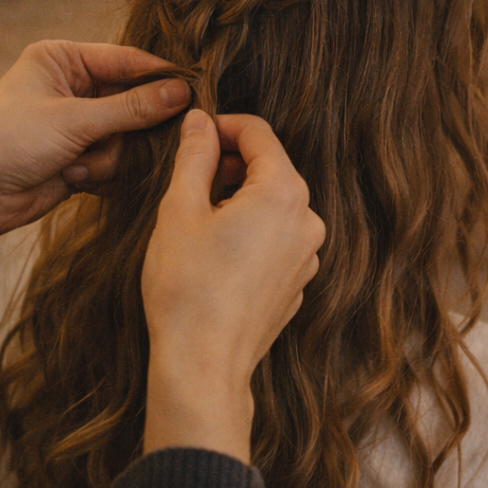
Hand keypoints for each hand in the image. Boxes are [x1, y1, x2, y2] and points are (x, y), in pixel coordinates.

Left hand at [0, 40, 188, 299]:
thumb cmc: (7, 141)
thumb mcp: (74, 120)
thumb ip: (132, 108)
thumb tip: (182, 93)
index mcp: (63, 60)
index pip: (127, 61)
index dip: (159, 78)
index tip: (193, 94)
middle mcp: (72, 88)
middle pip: (132, 102)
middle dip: (127, 130)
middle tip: (121, 143)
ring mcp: (77, 125)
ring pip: (127, 138)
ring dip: (108, 157)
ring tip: (77, 166)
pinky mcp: (80, 158)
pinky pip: (116, 163)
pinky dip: (103, 174)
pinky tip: (76, 180)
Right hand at [141, 110, 325, 463]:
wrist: (203, 365)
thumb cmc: (187, 287)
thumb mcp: (180, 209)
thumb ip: (194, 156)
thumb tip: (200, 122)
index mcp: (283, 193)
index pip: (258, 134)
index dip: (222, 126)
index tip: (194, 134)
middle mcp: (308, 220)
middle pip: (270, 169)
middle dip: (230, 164)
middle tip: (189, 177)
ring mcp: (308, 256)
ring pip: (273, 206)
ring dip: (239, 200)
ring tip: (198, 220)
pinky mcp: (298, 283)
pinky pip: (276, 240)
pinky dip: (250, 232)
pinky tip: (216, 253)